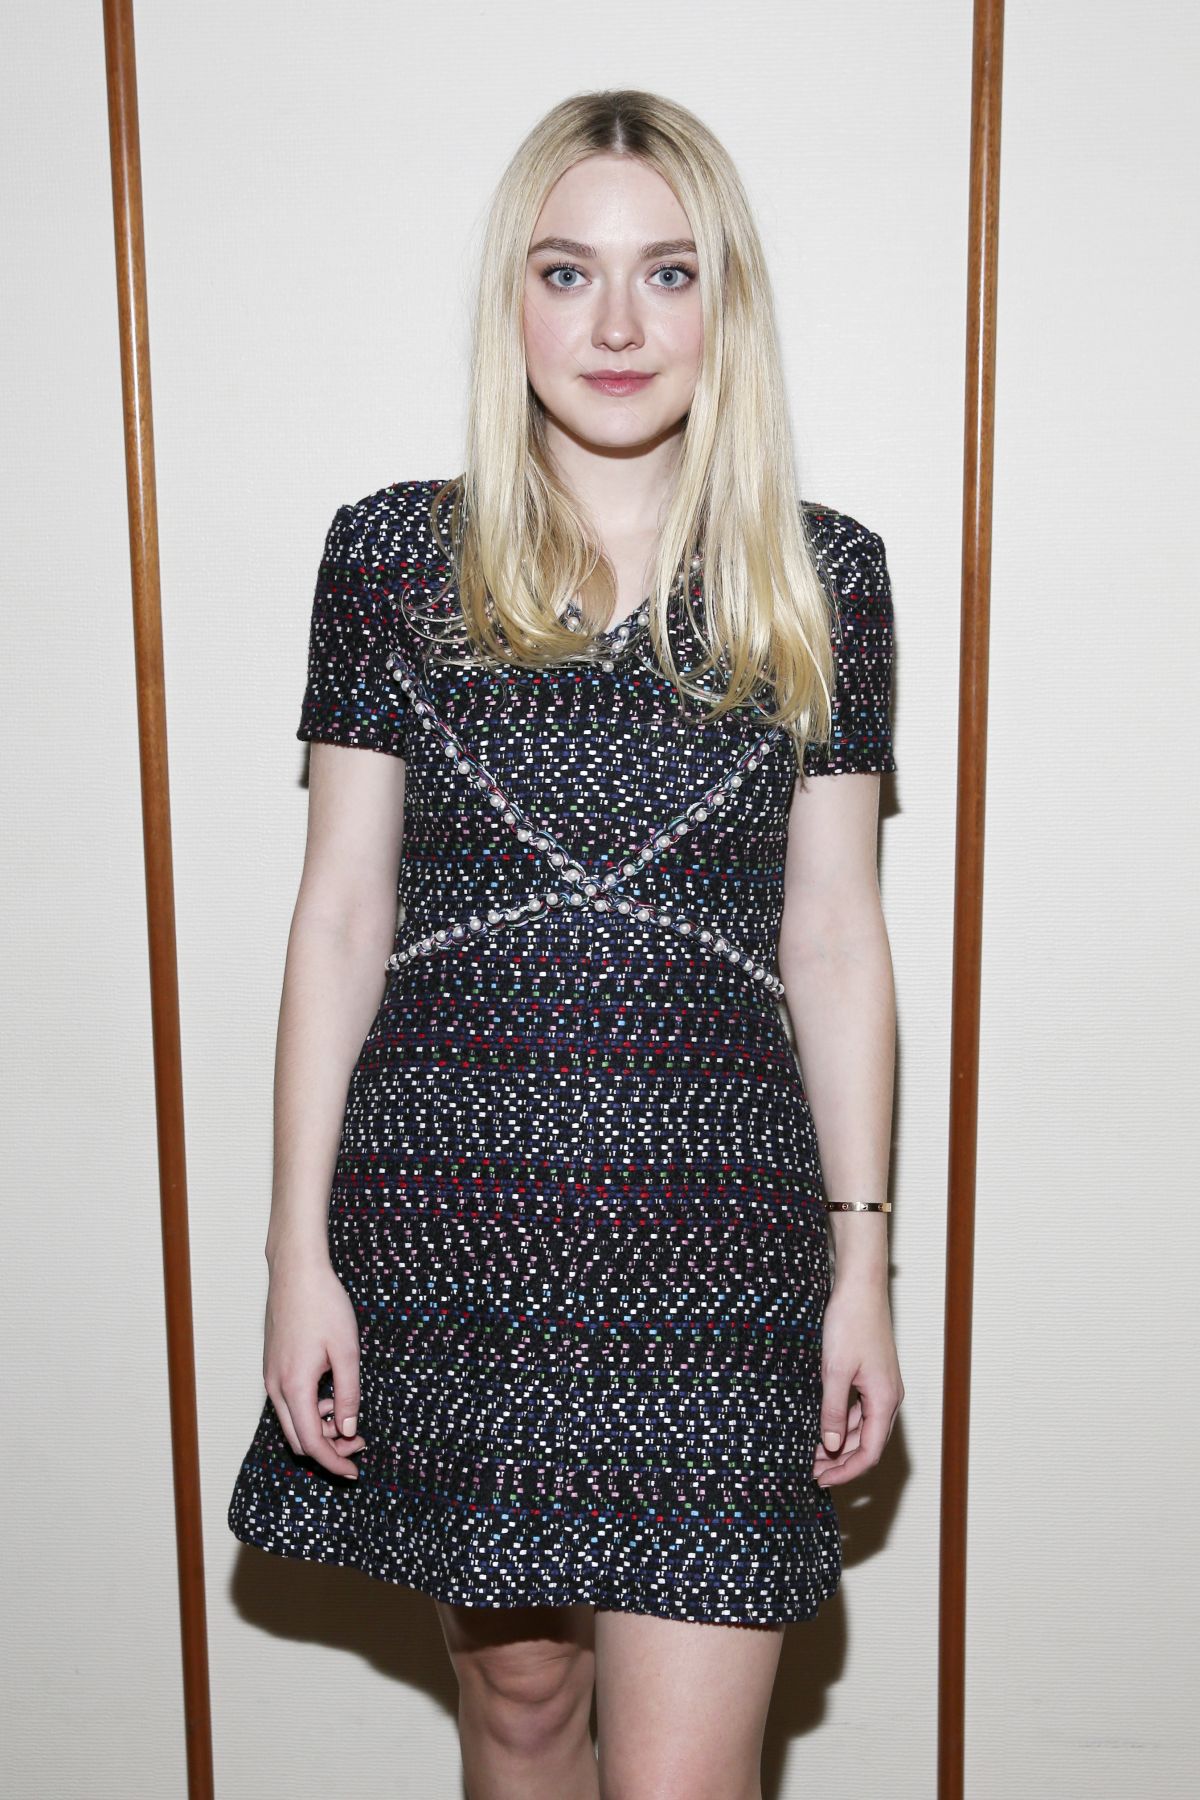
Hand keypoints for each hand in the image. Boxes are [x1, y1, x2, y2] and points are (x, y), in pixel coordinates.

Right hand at [263, 1251, 366, 1478]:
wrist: (297, 1271)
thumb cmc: (323, 1304)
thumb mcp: (346, 1351)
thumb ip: (348, 1394)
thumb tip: (348, 1430)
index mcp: (294, 1387)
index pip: (311, 1443)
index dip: (334, 1462)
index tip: (354, 1472)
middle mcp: (275, 1387)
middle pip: (298, 1439)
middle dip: (328, 1449)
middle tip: (358, 1443)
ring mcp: (270, 1377)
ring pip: (292, 1422)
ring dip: (319, 1428)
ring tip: (347, 1415)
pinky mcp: (273, 1367)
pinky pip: (288, 1403)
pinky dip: (310, 1410)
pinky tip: (331, 1394)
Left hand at [811, 1276, 903, 1486]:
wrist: (860, 1287)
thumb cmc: (850, 1323)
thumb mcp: (834, 1371)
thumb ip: (834, 1411)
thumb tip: (833, 1447)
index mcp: (885, 1399)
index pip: (871, 1452)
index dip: (848, 1472)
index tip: (822, 1481)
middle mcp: (888, 1396)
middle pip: (868, 1443)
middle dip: (841, 1462)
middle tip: (811, 1472)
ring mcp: (881, 1386)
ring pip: (863, 1428)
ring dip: (840, 1444)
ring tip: (811, 1454)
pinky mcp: (871, 1375)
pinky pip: (859, 1409)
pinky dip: (842, 1423)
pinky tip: (821, 1426)